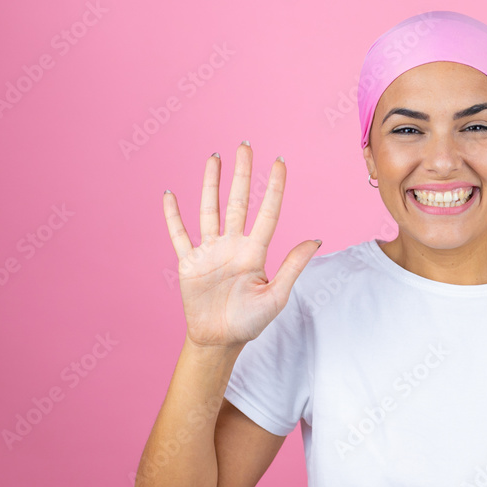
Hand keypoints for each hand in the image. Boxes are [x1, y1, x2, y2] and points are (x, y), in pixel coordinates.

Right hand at [163, 142, 319, 348]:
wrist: (220, 340)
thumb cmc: (251, 321)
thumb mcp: (277, 296)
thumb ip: (293, 266)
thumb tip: (317, 240)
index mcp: (255, 252)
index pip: (267, 212)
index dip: (274, 188)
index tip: (280, 162)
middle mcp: (232, 245)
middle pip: (237, 201)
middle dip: (242, 174)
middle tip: (245, 146)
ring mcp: (210, 251)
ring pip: (210, 210)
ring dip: (210, 184)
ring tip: (214, 158)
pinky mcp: (189, 263)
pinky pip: (179, 235)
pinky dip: (173, 216)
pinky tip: (170, 195)